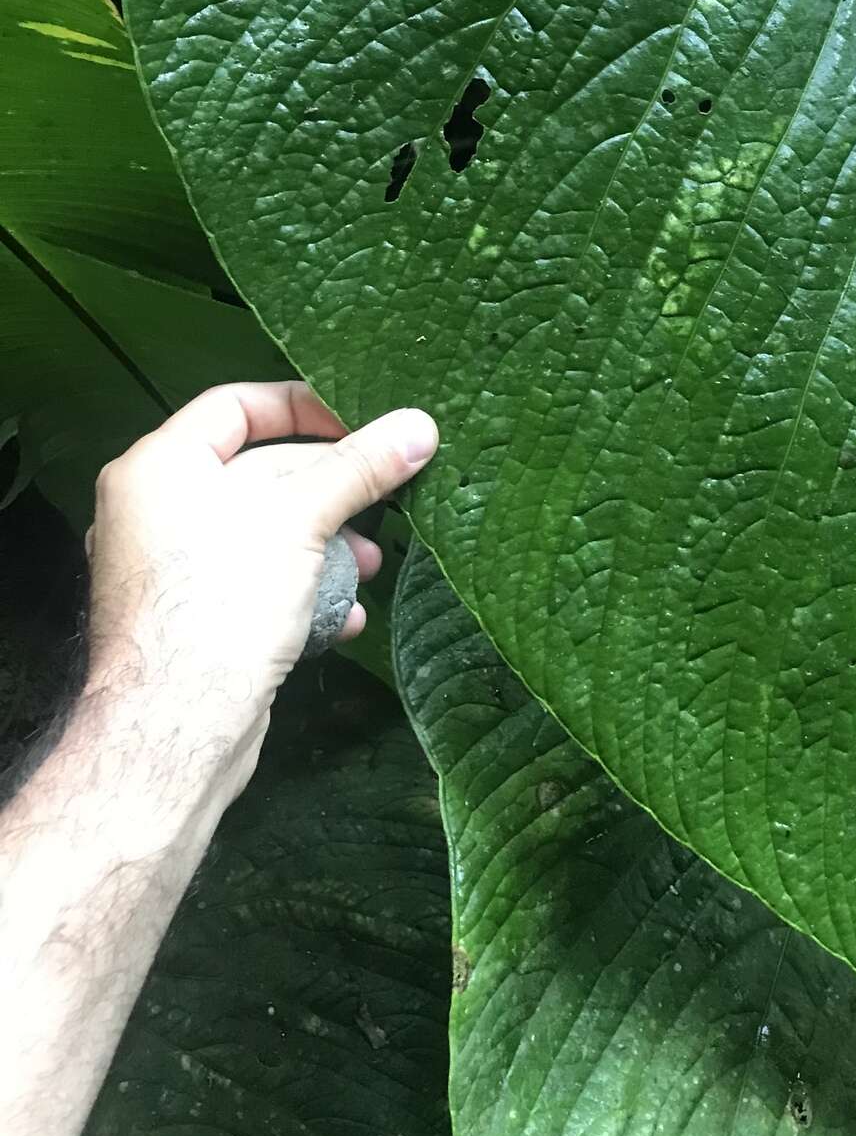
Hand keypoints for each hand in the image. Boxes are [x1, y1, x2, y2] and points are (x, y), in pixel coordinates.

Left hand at [86, 381, 437, 803]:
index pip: (236, 406)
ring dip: (327, 546)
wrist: (175, 730)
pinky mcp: (195, 622)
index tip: (361, 423)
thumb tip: (420, 426)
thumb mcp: (303, 519)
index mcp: (160, 466)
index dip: (303, 406)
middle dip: (331, 490)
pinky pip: (256, 585)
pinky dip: (303, 591)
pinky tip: (344, 615)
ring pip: (266, 535)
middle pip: (260, 473)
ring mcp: (173, 571)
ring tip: (370, 567)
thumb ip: (360, 468)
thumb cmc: (223, 602)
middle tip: (387, 498)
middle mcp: (155, 511)